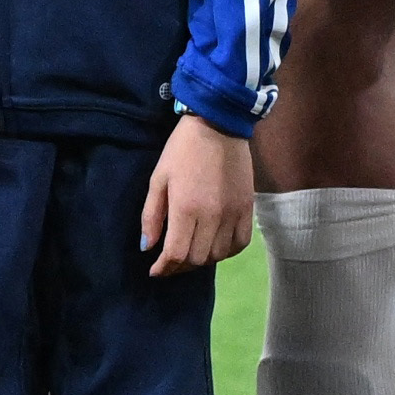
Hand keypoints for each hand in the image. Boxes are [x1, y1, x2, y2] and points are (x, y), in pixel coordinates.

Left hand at [142, 114, 257, 269]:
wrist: (219, 124)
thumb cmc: (182, 150)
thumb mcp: (158, 178)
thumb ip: (151, 215)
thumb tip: (147, 247)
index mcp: (185, 208)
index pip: (176, 254)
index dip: (164, 268)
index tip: (155, 270)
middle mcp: (211, 216)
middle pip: (197, 259)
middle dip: (179, 266)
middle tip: (171, 260)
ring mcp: (232, 214)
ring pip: (218, 255)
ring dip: (202, 259)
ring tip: (191, 251)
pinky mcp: (247, 209)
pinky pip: (239, 244)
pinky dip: (226, 252)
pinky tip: (215, 246)